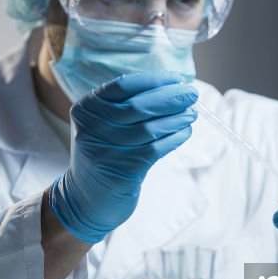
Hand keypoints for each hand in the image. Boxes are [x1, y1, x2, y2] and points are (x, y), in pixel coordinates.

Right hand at [50, 72, 197, 242]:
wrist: (85, 199)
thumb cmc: (104, 155)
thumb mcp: (103, 126)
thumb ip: (126, 106)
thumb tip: (171, 88)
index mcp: (86, 109)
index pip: (124, 86)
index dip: (154, 80)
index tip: (177, 79)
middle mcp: (91, 128)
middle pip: (138, 106)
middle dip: (170, 98)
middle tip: (192, 94)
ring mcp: (105, 150)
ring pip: (150, 128)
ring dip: (176, 119)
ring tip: (191, 114)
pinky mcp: (121, 171)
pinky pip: (155, 149)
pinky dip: (174, 138)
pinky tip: (185, 132)